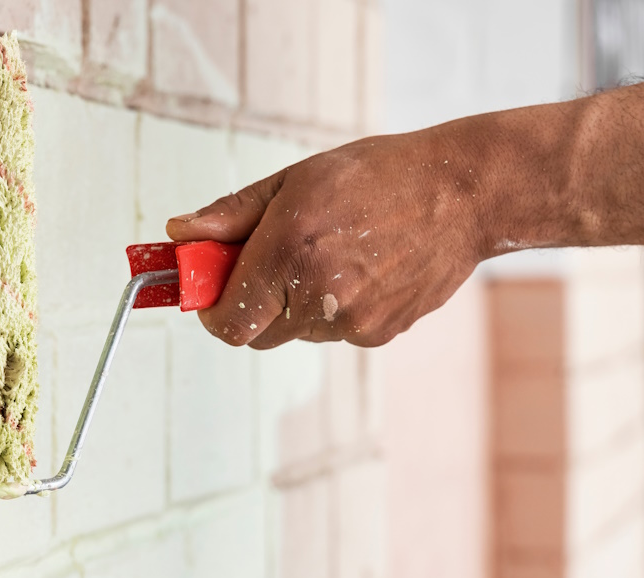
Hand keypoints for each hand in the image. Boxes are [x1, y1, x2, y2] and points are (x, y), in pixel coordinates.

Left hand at [166, 125, 496, 348]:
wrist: (463, 194)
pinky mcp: (380, 335)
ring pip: (297, 333)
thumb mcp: (296, 180)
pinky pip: (335, 331)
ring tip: (331, 252)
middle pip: (256, 334)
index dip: (211, 309)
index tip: (212, 288)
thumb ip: (232, 215)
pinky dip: (334, 307)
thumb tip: (180, 234)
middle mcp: (318, 297)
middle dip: (252, 305)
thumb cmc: (379, 176)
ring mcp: (353, 323)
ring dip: (296, 303)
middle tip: (269, 261)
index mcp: (288, 252)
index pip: (225, 321)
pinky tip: (361, 267)